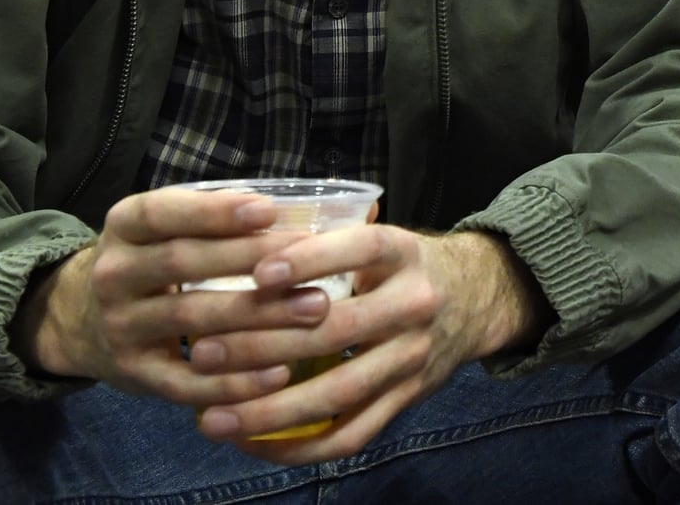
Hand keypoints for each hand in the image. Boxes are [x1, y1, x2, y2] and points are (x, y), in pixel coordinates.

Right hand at [12, 187, 347, 404]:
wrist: (84, 322)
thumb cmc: (158, 262)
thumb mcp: (174, 228)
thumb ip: (240, 216)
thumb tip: (354, 207)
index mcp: (125, 226)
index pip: (163, 212)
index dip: (214, 211)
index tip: (268, 209)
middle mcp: (114, 274)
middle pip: (183, 264)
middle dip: (250, 260)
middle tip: (312, 260)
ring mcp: (121, 328)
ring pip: (192, 320)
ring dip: (257, 317)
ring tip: (316, 309)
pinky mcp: (136, 375)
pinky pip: (188, 381)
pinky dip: (235, 380)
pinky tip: (280, 374)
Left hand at [187, 228, 543, 463]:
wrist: (476, 297)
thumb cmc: (403, 265)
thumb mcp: (382, 237)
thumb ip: (329, 238)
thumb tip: (245, 233)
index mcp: (404, 253)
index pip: (359, 250)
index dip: (309, 260)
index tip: (257, 274)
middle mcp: (415, 304)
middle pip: (336, 330)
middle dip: (262, 345)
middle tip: (203, 351)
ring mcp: (414, 357)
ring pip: (338, 393)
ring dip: (269, 411)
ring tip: (212, 417)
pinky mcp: (408, 399)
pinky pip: (352, 435)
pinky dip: (299, 447)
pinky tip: (253, 445)